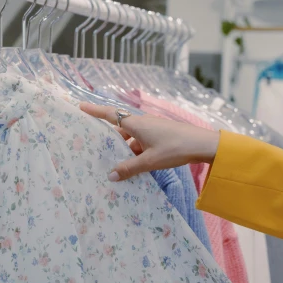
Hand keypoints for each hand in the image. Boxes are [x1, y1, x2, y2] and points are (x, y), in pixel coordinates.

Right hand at [79, 103, 219, 180]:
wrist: (202, 144)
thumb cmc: (175, 148)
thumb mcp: (150, 161)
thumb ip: (130, 168)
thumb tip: (111, 176)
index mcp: (136, 124)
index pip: (110, 115)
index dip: (94, 111)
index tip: (80, 106)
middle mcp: (142, 123)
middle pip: (119, 129)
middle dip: (108, 139)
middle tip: (95, 148)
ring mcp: (151, 129)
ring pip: (131, 138)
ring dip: (123, 149)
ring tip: (115, 164)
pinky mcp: (159, 135)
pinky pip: (140, 142)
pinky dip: (135, 152)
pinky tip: (134, 166)